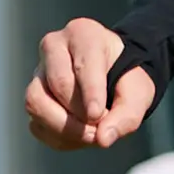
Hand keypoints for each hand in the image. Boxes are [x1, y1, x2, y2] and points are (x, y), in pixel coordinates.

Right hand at [26, 17, 154, 150]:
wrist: (113, 79)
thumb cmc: (125, 79)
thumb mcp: (138, 92)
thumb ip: (127, 114)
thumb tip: (103, 139)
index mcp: (84, 35)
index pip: (82, 65)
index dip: (89, 93)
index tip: (96, 116)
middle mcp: (54, 47)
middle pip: (57, 84)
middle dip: (79, 114)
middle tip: (99, 128)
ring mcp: (39, 71)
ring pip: (36, 102)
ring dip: (64, 128)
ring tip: (89, 135)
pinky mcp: (34, 96)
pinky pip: (36, 122)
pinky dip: (58, 136)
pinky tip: (78, 136)